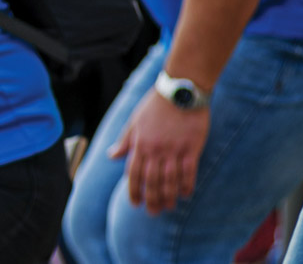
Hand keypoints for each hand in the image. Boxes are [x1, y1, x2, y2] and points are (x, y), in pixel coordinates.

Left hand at [109, 89, 209, 214]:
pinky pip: (188, 172)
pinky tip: (185, 194)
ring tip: (169, 207)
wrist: (180, 90)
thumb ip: (125, 140)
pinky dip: (186, 185)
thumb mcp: (135, 120)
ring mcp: (173, 149)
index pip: (133, 173)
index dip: (133, 191)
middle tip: (153, 212)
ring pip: (169, 180)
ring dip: (169, 197)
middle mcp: (155, 149)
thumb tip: (112, 156)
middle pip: (152, 181)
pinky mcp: (191, 148)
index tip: (135, 203)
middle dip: (152, 199)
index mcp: (140, 143)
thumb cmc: (156, 104)